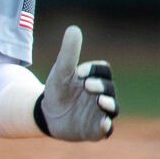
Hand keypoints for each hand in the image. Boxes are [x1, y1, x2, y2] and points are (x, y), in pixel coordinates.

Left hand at [36, 25, 118, 140]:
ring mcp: (100, 113)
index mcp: (95, 78)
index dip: (95, 69)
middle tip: (87, 85)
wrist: (47, 114)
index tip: (79, 72)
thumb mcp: (61, 71)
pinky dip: (106, 127)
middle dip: (101, 86)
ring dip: (109, 104)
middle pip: (110, 88)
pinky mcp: (94, 130)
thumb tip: (74, 28)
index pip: (104, 70)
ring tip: (101, 101)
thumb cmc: (57, 89)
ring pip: (113, 108)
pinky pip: (106, 130)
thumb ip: (68, 52)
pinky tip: (103, 125)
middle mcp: (102, 95)